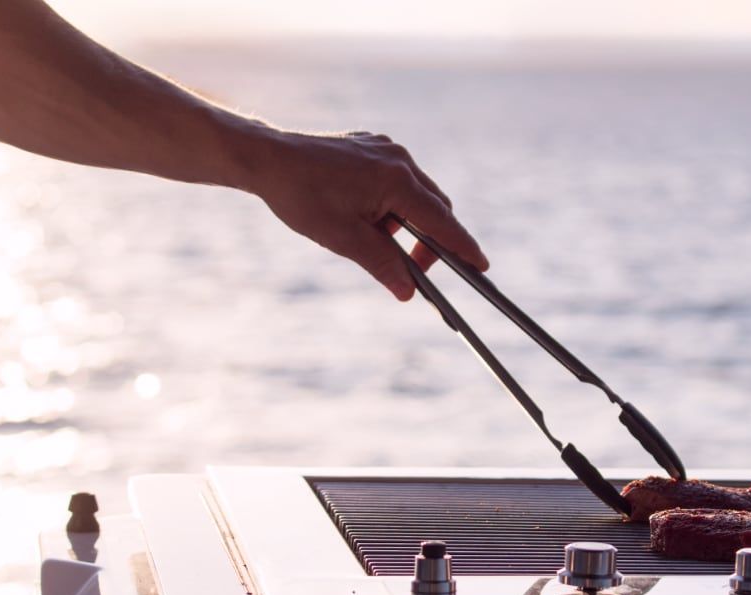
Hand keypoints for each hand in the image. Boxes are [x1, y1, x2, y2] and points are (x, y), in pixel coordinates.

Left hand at [243, 130, 487, 300]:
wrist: (268, 159)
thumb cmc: (302, 197)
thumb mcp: (343, 239)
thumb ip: (382, 264)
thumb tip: (408, 292)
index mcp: (396, 180)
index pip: (441, 221)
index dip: (462, 247)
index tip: (481, 267)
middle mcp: (399, 159)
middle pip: (435, 207)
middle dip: (430, 240)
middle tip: (410, 269)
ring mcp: (386, 148)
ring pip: (417, 193)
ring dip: (406, 221)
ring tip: (371, 236)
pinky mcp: (373, 145)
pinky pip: (397, 178)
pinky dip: (392, 202)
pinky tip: (363, 214)